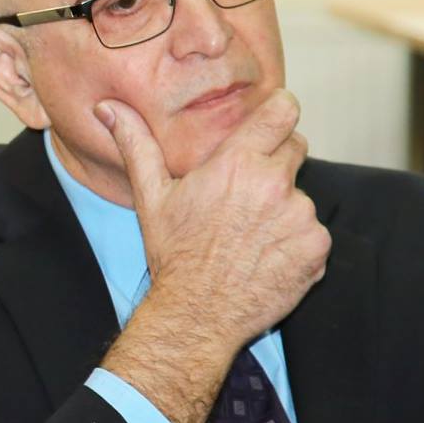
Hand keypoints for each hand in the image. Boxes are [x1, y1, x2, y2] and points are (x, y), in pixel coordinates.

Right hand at [99, 89, 328, 344]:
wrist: (196, 314)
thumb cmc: (173, 255)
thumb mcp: (151, 196)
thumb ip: (136, 144)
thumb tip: (108, 108)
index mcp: (236, 163)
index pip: (283, 111)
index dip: (278, 114)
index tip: (271, 123)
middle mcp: (274, 184)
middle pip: (295, 149)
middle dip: (275, 164)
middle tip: (245, 196)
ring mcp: (300, 217)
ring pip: (302, 196)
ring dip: (284, 208)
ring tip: (251, 236)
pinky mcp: (316, 247)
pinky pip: (313, 232)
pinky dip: (297, 242)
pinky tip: (266, 257)